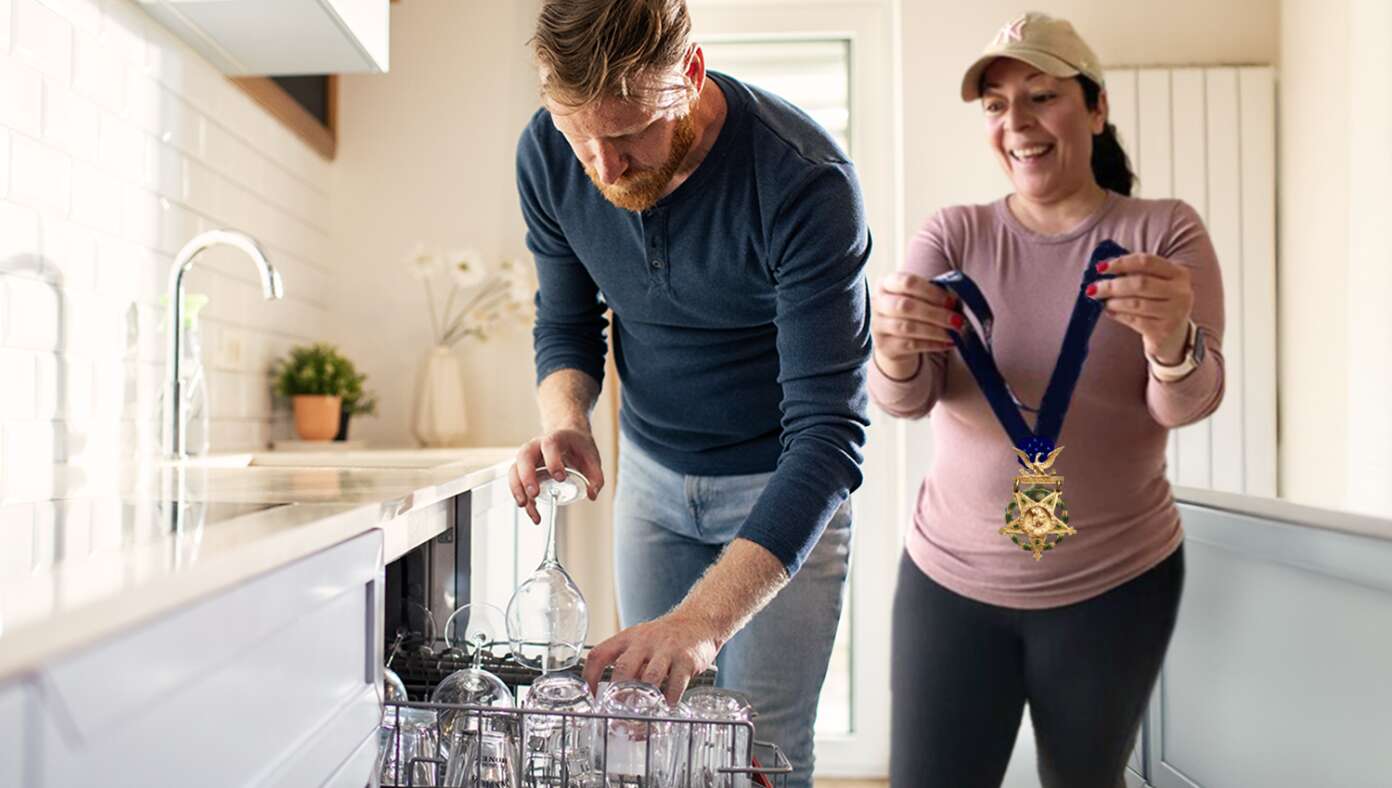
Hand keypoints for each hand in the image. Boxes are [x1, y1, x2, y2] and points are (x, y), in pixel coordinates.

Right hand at [508, 427, 603, 523]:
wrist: (567, 437)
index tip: (560, 478)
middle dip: (527, 476)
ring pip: (515, 470)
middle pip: (524, 456)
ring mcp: (528, 458)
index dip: (553, 461)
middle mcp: (537, 446)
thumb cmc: (577, 446)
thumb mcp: (592, 457)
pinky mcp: (524, 470)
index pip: (549, 445)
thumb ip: (596, 476)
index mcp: (555, 438)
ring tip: (525, 505)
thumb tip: (592, 494)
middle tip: (534, 493)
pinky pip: (517, 483)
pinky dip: (522, 498)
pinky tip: (531, 511)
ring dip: (517, 488)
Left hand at [583, 610, 721, 706]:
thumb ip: (628, 665)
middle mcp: (644, 642)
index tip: (590, 697)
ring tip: (640, 717)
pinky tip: (666, 708)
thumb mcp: (640, 642)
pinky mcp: (687, 659)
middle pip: (624, 668)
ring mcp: (667, 650)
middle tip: (616, 714)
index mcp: (627, 638)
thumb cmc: (665, 637)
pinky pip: (676, 684)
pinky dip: (669, 700)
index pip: (599, 654)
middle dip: (618, 694)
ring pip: (650, 677)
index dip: (590, 677)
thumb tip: (612, 696)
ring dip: (644, 700)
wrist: (698, 621)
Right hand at [871, 271, 959, 378]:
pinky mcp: (885, 346)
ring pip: (907, 328)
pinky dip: (933, 344)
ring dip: (936, 330)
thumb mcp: (916, 297)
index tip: (951, 301)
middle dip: (935, 313)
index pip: (908, 282)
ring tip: (955, 332)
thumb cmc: (910, 311)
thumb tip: (957, 301)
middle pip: (905, 306)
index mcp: (886, 284)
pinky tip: (947, 343)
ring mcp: (878, 326)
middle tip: (957, 320)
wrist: (892, 337)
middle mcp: (878, 303)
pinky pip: (911, 345)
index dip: (932, 292)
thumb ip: (932, 295)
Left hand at [1088, 254, 1193, 363]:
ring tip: (1103, 301)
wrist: (1174, 335)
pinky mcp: (1164, 330)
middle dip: (1113, 285)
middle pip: (1141, 283)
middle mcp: (1180, 292)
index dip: (1121, 263)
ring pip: (1136, 303)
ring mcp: (1174, 312)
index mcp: (1179, 273)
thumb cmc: (1159, 303)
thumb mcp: (1156, 284)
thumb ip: (1135, 274)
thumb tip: (1103, 269)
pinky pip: (1135, 320)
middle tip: (1094, 288)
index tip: (1100, 267)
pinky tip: (1110, 311)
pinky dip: (1118, 314)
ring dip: (1114, 301)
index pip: (1147, 262)